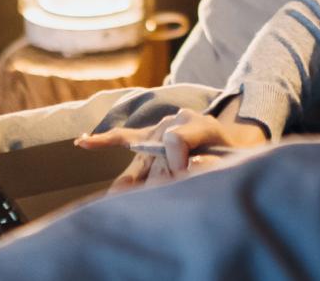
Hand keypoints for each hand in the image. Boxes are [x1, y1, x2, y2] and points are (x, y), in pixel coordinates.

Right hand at [75, 107, 268, 191]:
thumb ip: (213, 164)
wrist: (235, 140)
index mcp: (198, 124)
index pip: (175, 140)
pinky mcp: (149, 137)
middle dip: (159, 179)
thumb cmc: (236, 154)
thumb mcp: (235, 158)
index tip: (185, 176)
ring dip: (136, 181)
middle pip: (155, 155)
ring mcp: (160, 128)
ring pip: (139, 159)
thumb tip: (186, 169)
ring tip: (122, 197)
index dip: (178, 162)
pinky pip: (123, 138)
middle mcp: (175, 121)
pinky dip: (103, 141)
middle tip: (168, 192)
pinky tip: (83, 142)